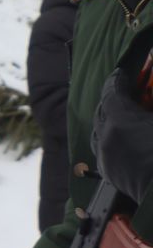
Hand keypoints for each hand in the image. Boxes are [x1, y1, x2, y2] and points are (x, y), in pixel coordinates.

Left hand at [93, 65, 152, 205]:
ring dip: (108, 119)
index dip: (118, 80)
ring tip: (122, 113)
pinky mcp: (110, 174)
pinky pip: (102, 149)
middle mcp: (106, 137)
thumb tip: (151, 91)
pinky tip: (121, 138)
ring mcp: (105, 157)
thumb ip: (152, 101)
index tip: (123, 73)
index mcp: (121, 120)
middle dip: (112, 99)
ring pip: (99, 131)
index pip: (112, 92)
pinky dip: (109, 138)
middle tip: (125, 91)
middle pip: (102, 110)